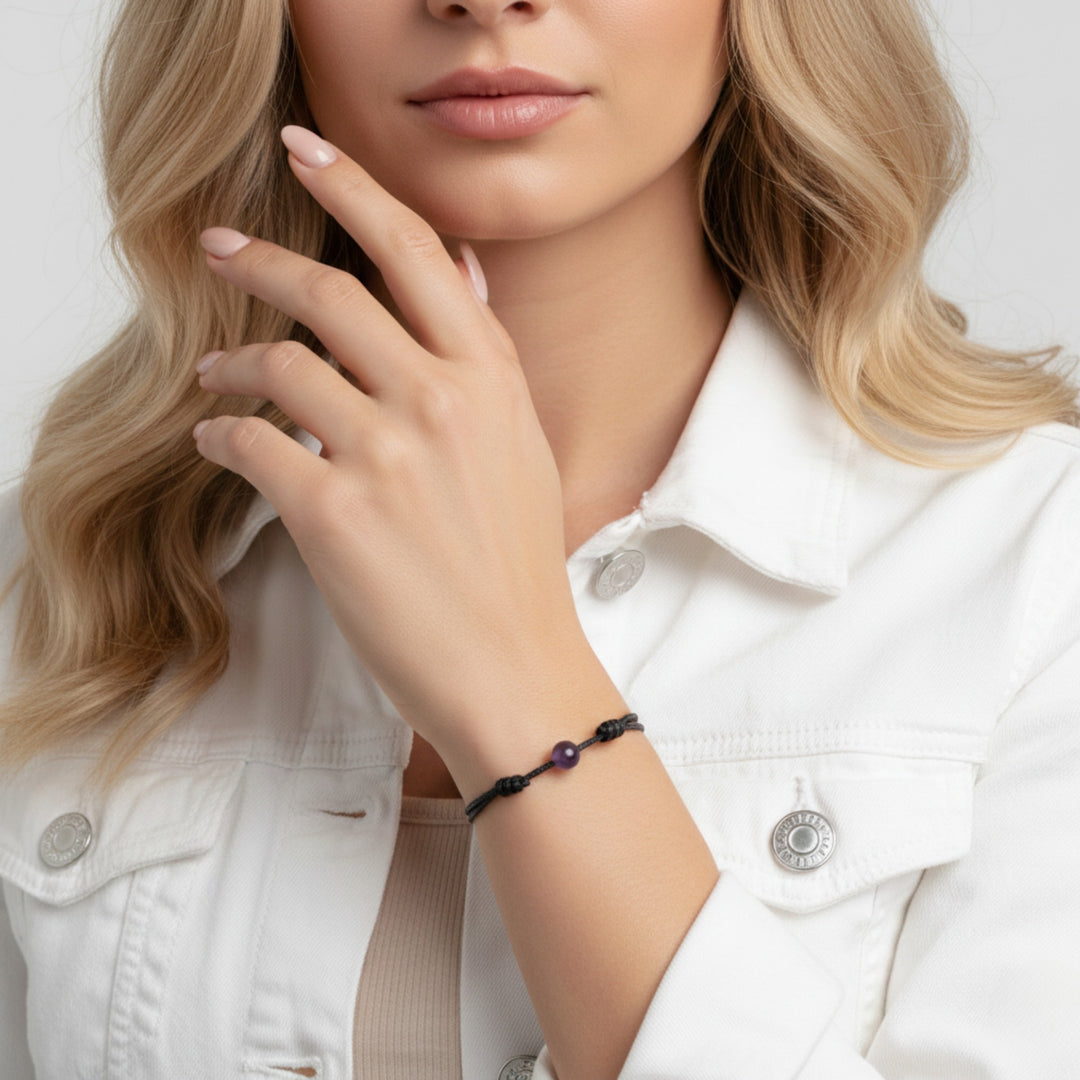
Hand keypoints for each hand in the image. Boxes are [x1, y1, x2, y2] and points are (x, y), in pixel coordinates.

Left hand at [192, 125, 587, 754]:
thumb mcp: (522, 445)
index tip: (309, 154)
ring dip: (229, 365)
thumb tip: (461, 272)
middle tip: (218, 248)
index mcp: (491, 378)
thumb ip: (485, 356)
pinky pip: (252, 444)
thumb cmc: (517, 565)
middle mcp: (441, 401)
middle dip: (261, 261)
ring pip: (280, 367)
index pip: (415, 252)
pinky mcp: (333, 514)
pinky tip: (216, 442)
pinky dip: (222, 436)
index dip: (355, 188)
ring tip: (209, 376)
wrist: (512, 666)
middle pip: (331, 293)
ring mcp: (386, 455)